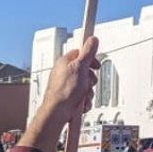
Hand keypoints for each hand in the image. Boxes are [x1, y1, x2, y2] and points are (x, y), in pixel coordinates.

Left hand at [19, 36, 99, 151]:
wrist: (57, 112)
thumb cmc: (64, 91)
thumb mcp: (80, 67)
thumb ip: (88, 52)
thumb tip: (92, 39)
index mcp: (65, 62)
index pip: (81, 54)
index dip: (90, 59)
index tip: (95, 64)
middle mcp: (65, 73)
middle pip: (86, 71)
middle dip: (90, 79)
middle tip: (87, 82)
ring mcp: (67, 86)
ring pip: (86, 85)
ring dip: (88, 91)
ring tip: (82, 95)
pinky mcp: (70, 97)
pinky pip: (84, 96)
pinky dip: (85, 100)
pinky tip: (80, 102)